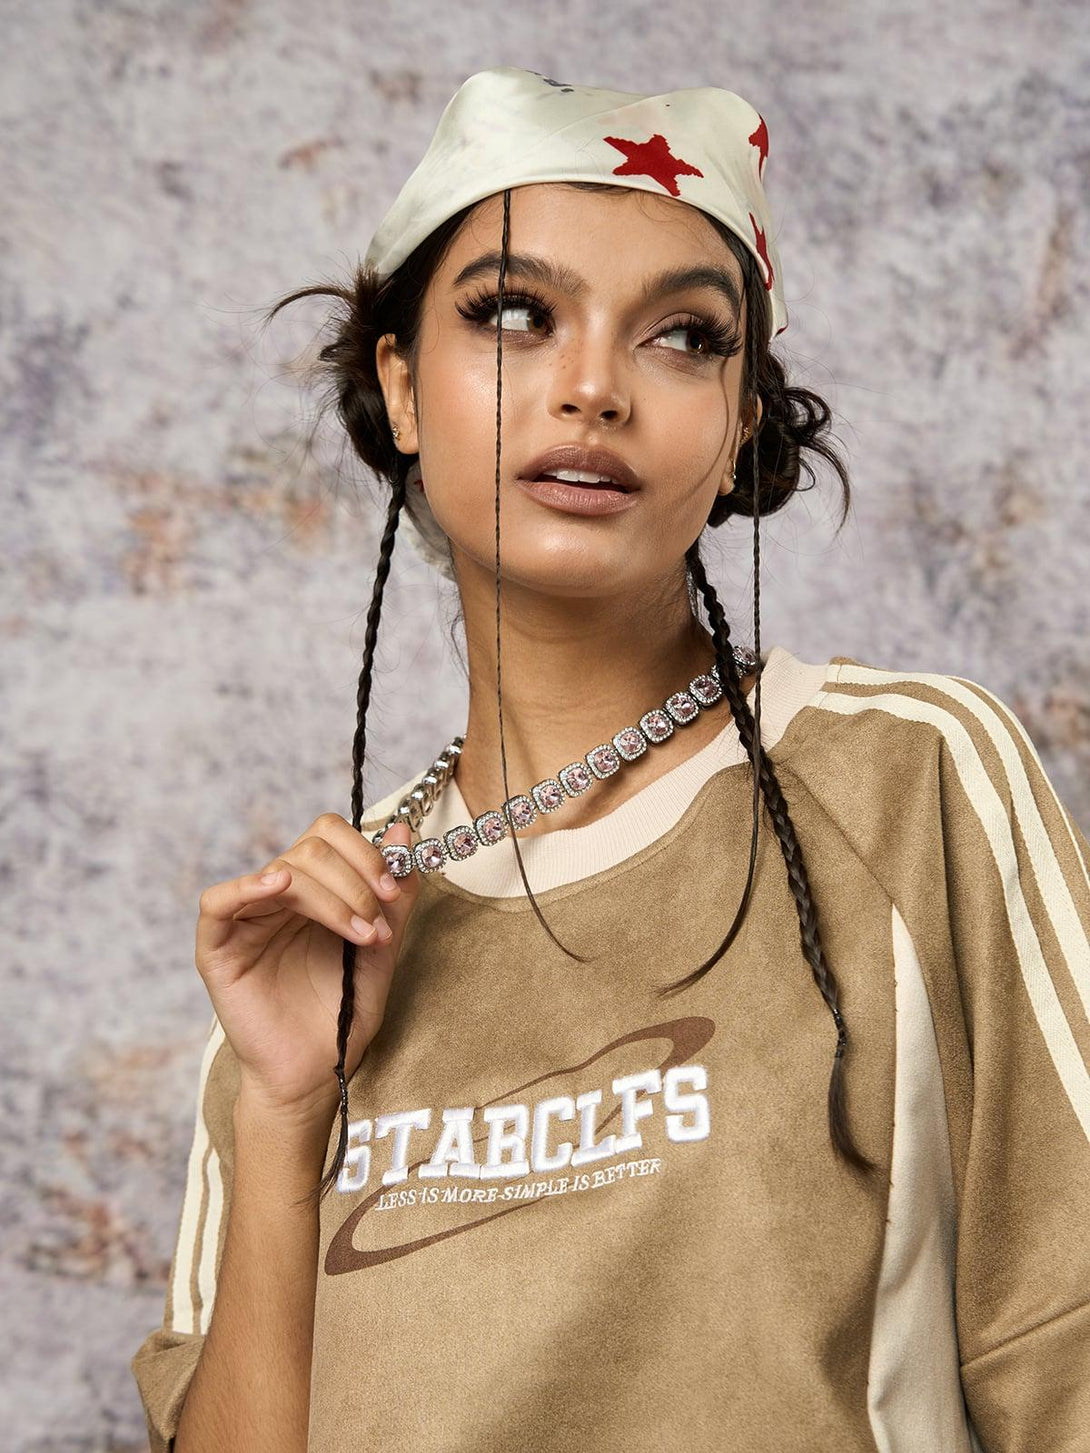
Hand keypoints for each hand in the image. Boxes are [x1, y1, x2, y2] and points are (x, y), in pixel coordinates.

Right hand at [194, 816, 420, 1122]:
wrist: (316, 1072)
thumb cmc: (343, 1013)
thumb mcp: (381, 946)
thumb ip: (394, 895)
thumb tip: (401, 831)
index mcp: (312, 890)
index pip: (328, 835)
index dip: (364, 853)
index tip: (392, 890)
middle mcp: (277, 897)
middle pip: (311, 849)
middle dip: (355, 881)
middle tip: (377, 923)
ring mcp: (246, 920)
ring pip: (281, 870)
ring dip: (330, 896)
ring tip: (360, 935)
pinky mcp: (217, 949)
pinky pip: (218, 902)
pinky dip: (247, 886)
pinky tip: (279, 886)